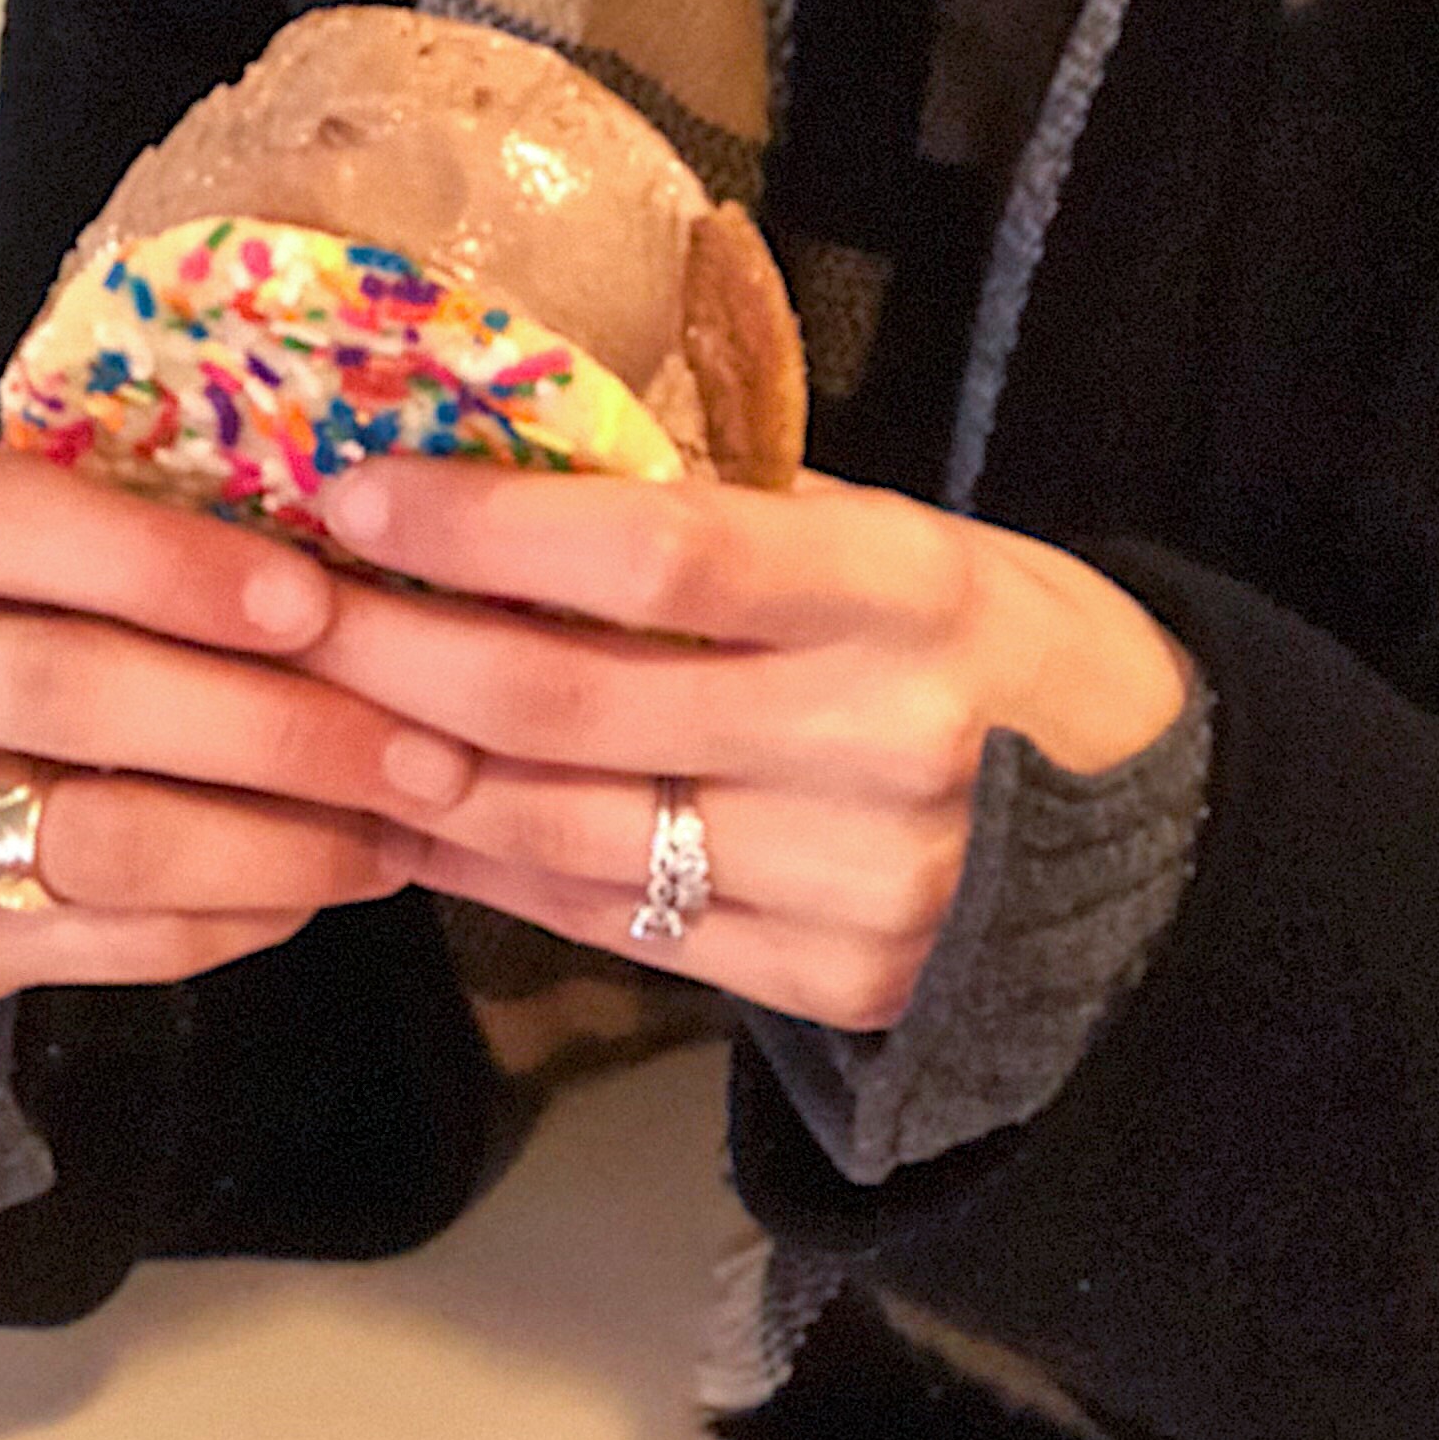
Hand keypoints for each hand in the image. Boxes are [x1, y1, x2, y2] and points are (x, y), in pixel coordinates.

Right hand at [0, 440, 470, 1008]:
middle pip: (66, 690)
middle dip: (264, 724)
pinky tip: (315, 890)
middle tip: (417, 750)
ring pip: (90, 837)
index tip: (314, 602)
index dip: (168, 564)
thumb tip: (376, 544)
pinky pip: (96, 940)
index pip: (12, 525)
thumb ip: (151, 527)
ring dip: (267, 842)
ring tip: (392, 834)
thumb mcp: (30, 542)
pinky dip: (225, 917)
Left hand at [292, 460, 1190, 1031]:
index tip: (359, 491)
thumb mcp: (900, 532)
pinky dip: (491, 870)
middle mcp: (880, 743)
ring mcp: (855, 886)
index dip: (492, 529)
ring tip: (312, 708)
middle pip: (573, 707)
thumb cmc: (993, 638)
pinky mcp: (828, 988)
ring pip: (567, 833)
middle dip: (396, 655)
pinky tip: (412, 810)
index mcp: (906, 591)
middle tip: (281, 606)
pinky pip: (614, 926)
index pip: (662, 555)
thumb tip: (517, 451)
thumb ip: (733, 510)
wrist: (1156, 837)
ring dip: (415, 771)